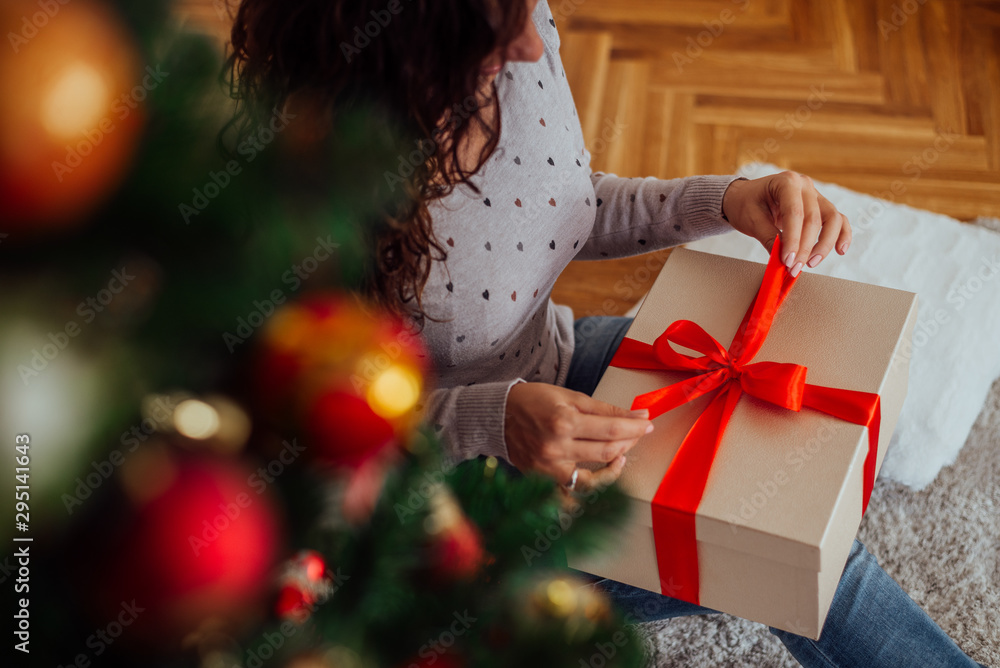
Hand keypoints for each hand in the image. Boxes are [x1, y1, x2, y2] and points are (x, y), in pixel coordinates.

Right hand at [504, 382, 651, 491]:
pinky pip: (574, 492)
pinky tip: (601, 473)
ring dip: (615, 467)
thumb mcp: (570, 396)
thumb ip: (605, 409)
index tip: (647, 423)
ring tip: (621, 454)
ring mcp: (549, 468)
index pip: (611, 429)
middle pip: (607, 452)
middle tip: (638, 433)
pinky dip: (590, 486)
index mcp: (563, 422)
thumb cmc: (533, 401)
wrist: (498, 416)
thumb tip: (637, 416)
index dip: (635, 427)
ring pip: (594, 478)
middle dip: (629, 441)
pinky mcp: (543, 480)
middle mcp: (556, 448)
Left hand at [721, 171, 851, 275]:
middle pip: (813, 219)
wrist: (744, 198)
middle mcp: (805, 185)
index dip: (793, 239)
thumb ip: (769, 238)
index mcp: (786, 181)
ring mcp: (815, 195)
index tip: (787, 260)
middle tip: (794, 267)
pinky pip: (838, 220)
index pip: (794, 213)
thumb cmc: (745, 204)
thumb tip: (784, 260)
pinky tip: (840, 250)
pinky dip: (842, 235)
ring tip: (811, 263)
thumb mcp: (751, 220)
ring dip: (824, 244)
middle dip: (805, 247)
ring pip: (832, 219)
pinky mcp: (821, 207)